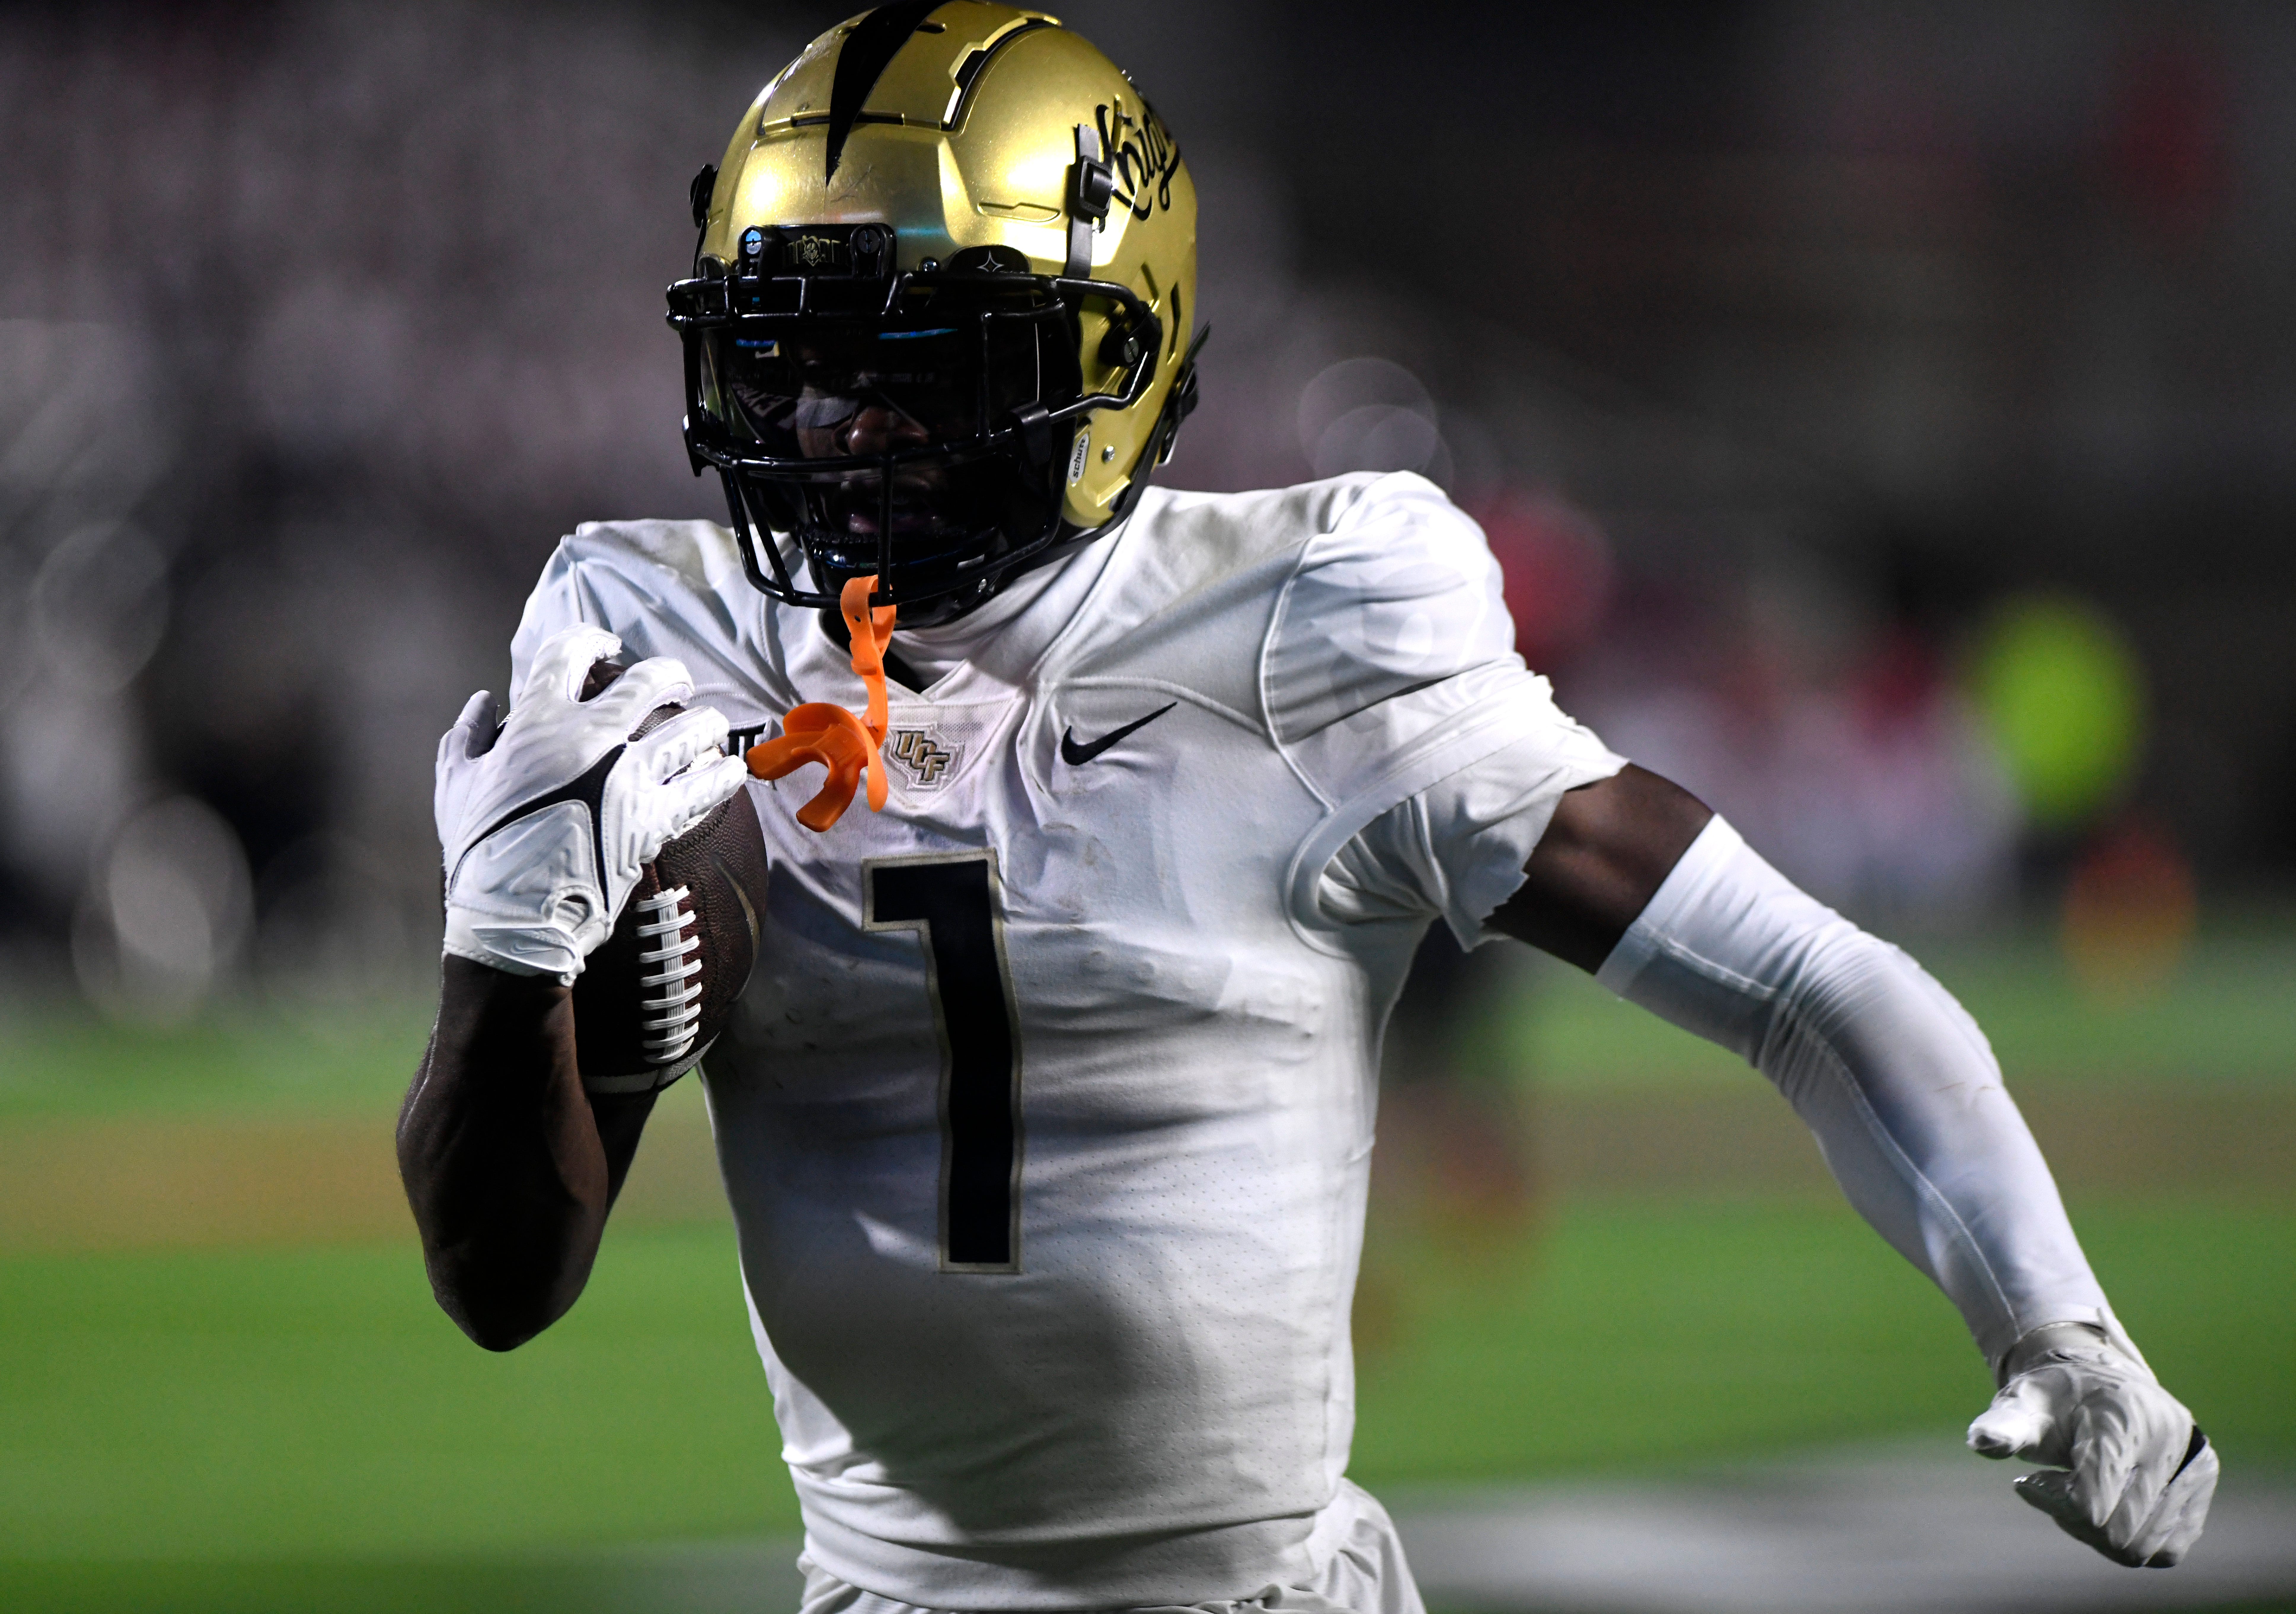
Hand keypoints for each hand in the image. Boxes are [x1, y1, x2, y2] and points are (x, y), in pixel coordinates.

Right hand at [435, 624, 750, 981]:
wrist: (511, 913)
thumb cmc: (479, 848)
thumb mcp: (456, 784)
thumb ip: (469, 736)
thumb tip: (482, 702)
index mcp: (538, 721)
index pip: (569, 653)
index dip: (592, 639)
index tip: (608, 644)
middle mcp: (590, 738)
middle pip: (647, 680)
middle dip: (669, 675)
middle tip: (676, 683)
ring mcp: (627, 777)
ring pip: (690, 729)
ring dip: (706, 722)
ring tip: (709, 725)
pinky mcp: (654, 819)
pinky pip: (705, 788)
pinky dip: (723, 776)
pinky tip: (733, 772)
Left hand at [1968, 1321, 2216, 1566]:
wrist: (2098, 1380)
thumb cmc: (2054, 1398)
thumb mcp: (2021, 1404)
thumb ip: (2004, 1426)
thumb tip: (1982, 1442)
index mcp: (2123, 1418)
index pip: (2091, 1503)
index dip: (2053, 1502)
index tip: (2030, 1481)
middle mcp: (2168, 1440)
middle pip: (2118, 1534)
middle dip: (2074, 1520)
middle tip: (2053, 1488)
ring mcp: (2192, 1465)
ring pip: (2143, 1548)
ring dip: (2100, 1532)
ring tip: (2081, 1492)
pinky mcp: (2201, 1486)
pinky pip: (2167, 1550)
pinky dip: (2133, 1539)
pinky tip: (2110, 1505)